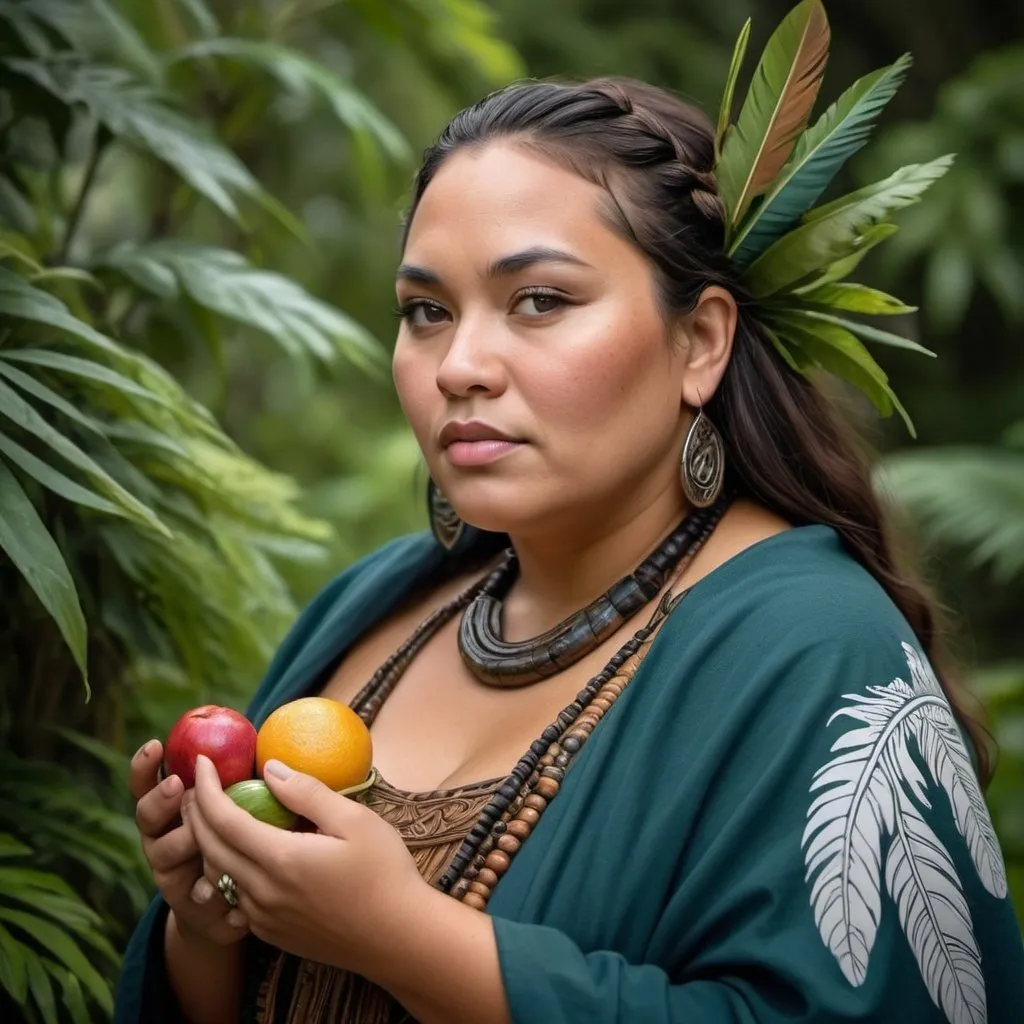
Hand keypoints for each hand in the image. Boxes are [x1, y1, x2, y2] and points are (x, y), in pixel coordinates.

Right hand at [130, 739, 248, 946]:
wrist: (236, 905)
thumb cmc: (245, 836)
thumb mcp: (245, 805)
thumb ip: (242, 780)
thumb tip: (267, 755)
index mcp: (173, 807)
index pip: (148, 782)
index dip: (145, 766)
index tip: (155, 745)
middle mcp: (163, 837)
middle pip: (146, 816)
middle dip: (159, 799)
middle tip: (178, 785)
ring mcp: (171, 873)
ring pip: (163, 855)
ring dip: (180, 842)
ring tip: (197, 836)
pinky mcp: (189, 907)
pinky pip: (192, 899)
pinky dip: (205, 893)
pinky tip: (216, 892)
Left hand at [188, 754, 430, 977]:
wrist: (398, 938)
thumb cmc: (384, 872)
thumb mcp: (355, 820)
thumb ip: (308, 793)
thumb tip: (270, 769)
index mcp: (281, 859)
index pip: (223, 820)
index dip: (207, 789)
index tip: (202, 762)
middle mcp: (263, 892)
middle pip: (210, 848)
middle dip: (195, 813)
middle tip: (195, 785)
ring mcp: (264, 918)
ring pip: (218, 875)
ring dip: (206, 842)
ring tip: (211, 815)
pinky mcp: (272, 933)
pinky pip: (235, 897)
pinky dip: (226, 869)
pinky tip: (241, 854)